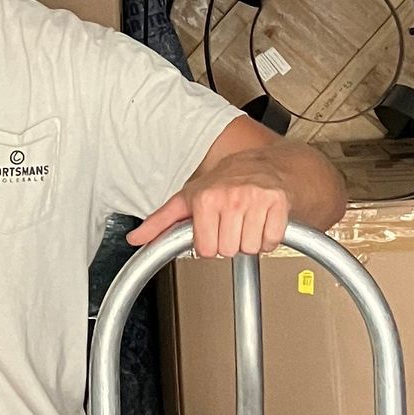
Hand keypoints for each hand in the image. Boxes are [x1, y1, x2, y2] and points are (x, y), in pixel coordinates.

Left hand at [129, 147, 296, 257]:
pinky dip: (268, 237)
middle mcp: (231, 197)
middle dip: (230, 242)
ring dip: (250, 240)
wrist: (261, 164)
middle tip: (231, 224)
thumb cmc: (222, 182)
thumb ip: (160, 222)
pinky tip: (261, 222)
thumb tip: (135, 239)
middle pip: (229, 250)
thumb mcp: (187, 199)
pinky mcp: (278, 202)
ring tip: (246, 222)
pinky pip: (272, 240)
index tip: (213, 229)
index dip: (210, 243)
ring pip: (251, 248)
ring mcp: (256, 199)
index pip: (206, 249)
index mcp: (206, 198)